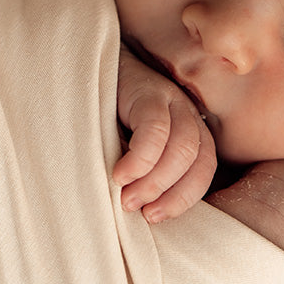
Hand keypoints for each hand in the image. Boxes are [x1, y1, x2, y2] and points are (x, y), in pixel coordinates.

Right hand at [113, 45, 216, 222]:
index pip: (203, 169)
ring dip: (156, 181)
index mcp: (187, 130)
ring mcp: (170, 98)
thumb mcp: (124, 150)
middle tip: (141, 212)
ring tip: (127, 198)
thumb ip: (140, 175)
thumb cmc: (101, 119)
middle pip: (199, 160)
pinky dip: (141, 158)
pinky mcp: (147, 88)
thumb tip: (142, 213)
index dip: (184, 198)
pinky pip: (156, 128)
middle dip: (173, 194)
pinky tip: (120, 174)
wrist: (81, 66)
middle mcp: (186, 112)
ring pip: (183, 147)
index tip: (155, 217)